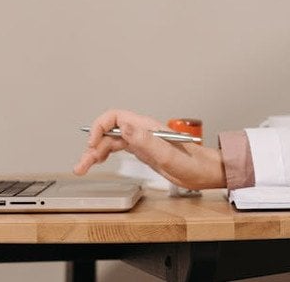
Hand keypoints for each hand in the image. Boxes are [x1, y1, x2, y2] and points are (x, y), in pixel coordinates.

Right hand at [74, 109, 225, 189]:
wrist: (207, 172)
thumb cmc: (195, 165)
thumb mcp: (170, 156)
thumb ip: (147, 141)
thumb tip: (126, 126)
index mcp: (148, 128)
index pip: (116, 117)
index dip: (100, 127)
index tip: (92, 144)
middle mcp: (143, 131)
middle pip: (109, 130)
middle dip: (92, 145)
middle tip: (82, 164)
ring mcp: (143, 141)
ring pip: (111, 141)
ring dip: (94, 153)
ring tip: (82, 168)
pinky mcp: (144, 150)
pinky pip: (118, 148)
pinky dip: (104, 155)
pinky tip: (97, 162)